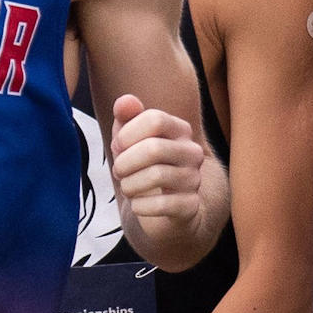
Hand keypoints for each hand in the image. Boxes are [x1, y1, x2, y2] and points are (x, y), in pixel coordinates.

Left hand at [106, 94, 210, 260]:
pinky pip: (161, 205)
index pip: (155, 119)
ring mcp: (195, 180)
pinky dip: (140, 206)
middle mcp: (192, 152)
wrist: (162, 211)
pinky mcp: (191, 206)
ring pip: (157, 176)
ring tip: (126, 188)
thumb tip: (125, 101)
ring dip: (130, 185)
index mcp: (180, 130)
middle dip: (125, 162)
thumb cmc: (141, 167)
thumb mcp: (129, 140)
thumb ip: (126, 117)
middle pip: (154, 148)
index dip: (128, 133)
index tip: (117, 146)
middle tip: (118, 171)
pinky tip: (137, 205)